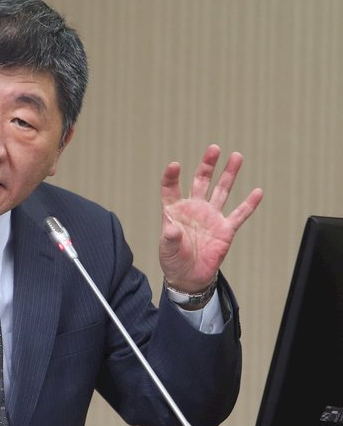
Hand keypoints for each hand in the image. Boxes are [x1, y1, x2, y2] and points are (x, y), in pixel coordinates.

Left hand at [159, 145, 262, 292]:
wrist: (189, 277)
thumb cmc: (173, 260)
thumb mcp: (167, 250)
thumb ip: (170, 238)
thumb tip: (170, 228)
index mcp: (174, 210)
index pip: (171, 188)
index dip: (172, 176)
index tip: (174, 165)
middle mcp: (194, 209)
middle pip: (201, 181)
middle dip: (207, 165)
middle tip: (214, 149)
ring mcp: (211, 217)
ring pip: (222, 191)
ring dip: (228, 174)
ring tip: (236, 156)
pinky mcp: (225, 229)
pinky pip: (239, 214)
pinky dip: (249, 204)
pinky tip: (257, 192)